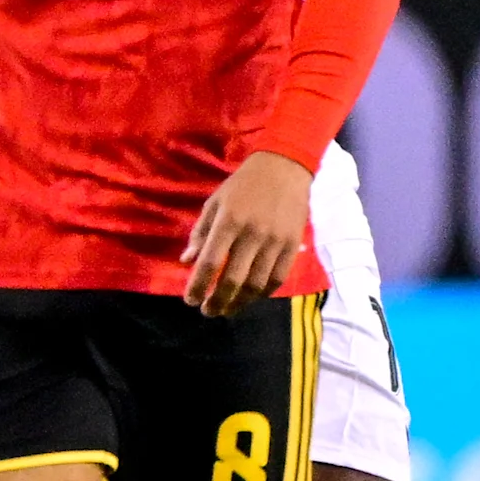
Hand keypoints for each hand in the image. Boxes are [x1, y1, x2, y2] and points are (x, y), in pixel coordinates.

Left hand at [184, 150, 311, 316]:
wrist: (283, 169)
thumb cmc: (242, 186)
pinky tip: (250, 298)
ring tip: (227, 310)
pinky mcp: (293, 245)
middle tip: (207, 311)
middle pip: (233, 279)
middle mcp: (252, 234)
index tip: (190, 300)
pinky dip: (263, 293)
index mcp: (228, 222)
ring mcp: (275, 241)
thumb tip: (186, 261)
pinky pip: (278, 278)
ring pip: (257, 284)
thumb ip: (200, 233)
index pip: (210, 262)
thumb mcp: (213, 203)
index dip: (198, 285)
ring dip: (239, 302)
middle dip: (217, 301)